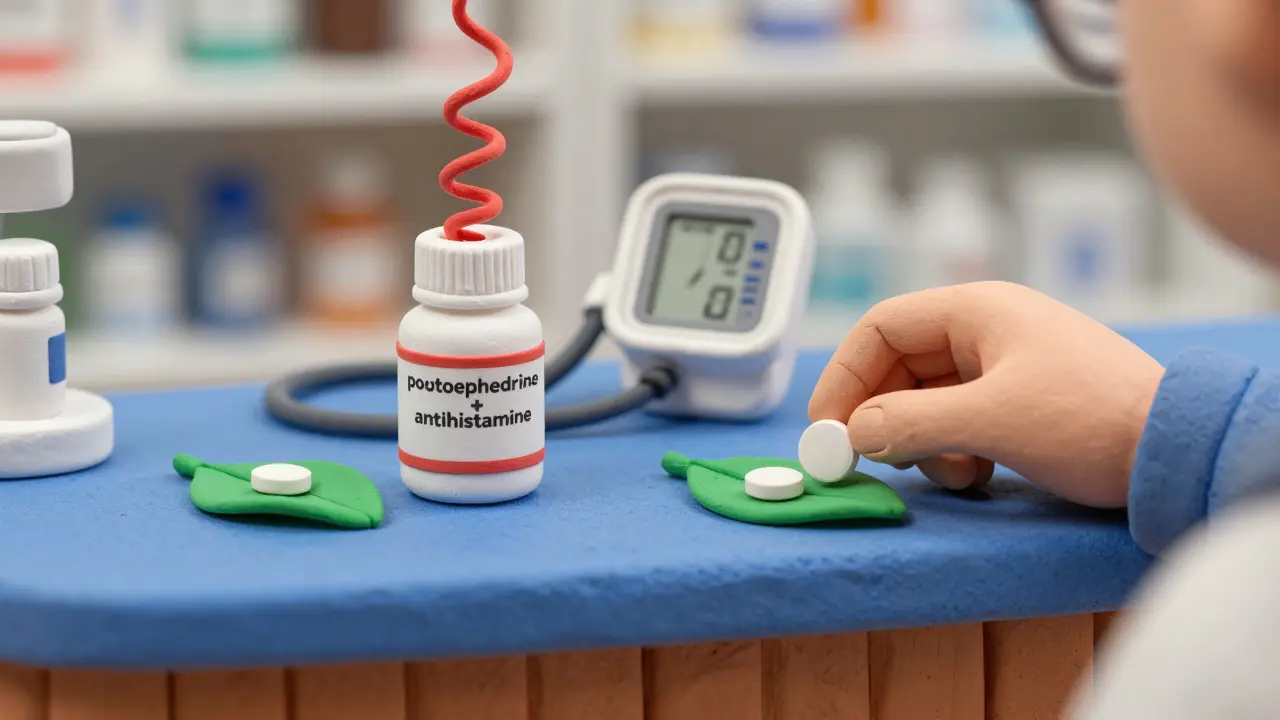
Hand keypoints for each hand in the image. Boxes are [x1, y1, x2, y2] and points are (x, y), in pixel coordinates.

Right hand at [808, 282, 1164, 507]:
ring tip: (954, 471)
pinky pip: (958, 420)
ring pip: (926, 399)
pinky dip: (952, 449)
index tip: (827, 429)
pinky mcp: (1020, 402)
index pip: (881, 330)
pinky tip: (978, 473)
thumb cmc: (1086, 419)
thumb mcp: (990, 420)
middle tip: (865, 461)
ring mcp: (1004, 366)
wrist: (1175, 449)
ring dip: (921, 441)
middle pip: (899, 367)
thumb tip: (853, 435)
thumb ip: (911, 424)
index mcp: (976, 311)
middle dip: (881, 416)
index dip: (844, 377)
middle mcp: (985, 330)